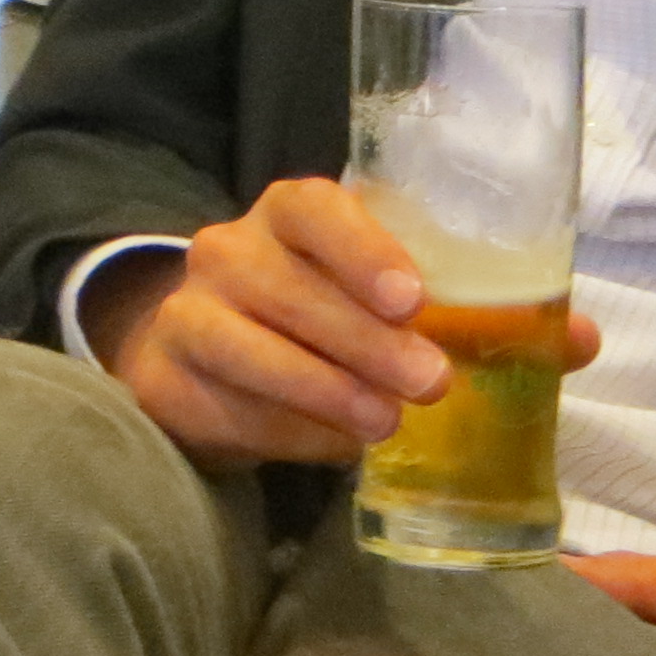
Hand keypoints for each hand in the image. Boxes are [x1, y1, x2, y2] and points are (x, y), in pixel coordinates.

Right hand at [93, 181, 455, 471]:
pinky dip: (291, 432)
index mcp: (284, 215)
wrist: (208, 359)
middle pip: (288, 290)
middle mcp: (225, 252)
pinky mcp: (163, 380)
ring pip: (248, 350)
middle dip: (365, 341)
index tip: (410, 300)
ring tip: (384, 422)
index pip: (314, 210)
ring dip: (325, 390)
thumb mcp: (356, 290)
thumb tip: (493, 341)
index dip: (363, 251)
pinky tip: (336, 445)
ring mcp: (185, 313)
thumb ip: (406, 305)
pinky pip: (229, 408)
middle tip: (428, 382)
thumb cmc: (314, 315)